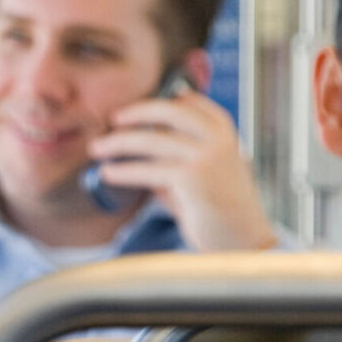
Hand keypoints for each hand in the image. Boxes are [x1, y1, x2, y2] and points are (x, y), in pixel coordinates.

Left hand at [88, 90, 276, 252]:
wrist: (244, 241)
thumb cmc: (220, 210)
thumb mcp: (203, 173)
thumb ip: (177, 158)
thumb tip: (136, 151)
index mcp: (225, 135)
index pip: (194, 103)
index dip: (165, 100)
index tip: (140, 106)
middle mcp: (218, 141)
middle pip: (171, 111)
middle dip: (138, 112)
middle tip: (113, 119)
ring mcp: (206, 157)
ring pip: (152, 139)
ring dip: (118, 142)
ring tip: (97, 148)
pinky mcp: (191, 178)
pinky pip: (147, 169)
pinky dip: (123, 171)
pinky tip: (107, 173)